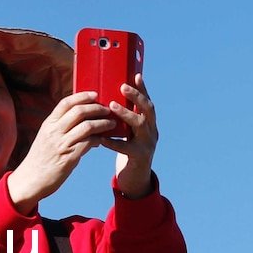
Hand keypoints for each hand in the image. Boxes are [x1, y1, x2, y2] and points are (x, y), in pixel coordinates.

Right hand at [7, 91, 115, 213]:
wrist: (30, 180)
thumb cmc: (40, 159)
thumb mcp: (46, 138)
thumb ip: (59, 128)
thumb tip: (79, 121)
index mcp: (48, 124)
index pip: (66, 103)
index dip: (82, 96)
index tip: (94, 94)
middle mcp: (54, 131)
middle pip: (79, 111)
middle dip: (96, 108)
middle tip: (107, 109)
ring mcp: (61, 144)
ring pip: (87, 126)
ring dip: (102, 123)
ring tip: (111, 124)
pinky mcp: (69, 157)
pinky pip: (88, 143)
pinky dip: (99, 139)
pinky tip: (103, 140)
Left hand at [100, 73, 158, 198]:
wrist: (136, 177)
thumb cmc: (128, 148)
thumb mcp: (129, 131)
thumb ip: (122, 116)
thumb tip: (106, 95)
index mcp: (149, 123)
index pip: (147, 102)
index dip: (143, 88)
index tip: (136, 74)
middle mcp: (152, 131)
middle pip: (148, 110)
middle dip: (136, 97)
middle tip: (122, 87)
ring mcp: (148, 144)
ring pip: (140, 125)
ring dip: (126, 114)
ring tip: (112, 106)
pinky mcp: (139, 157)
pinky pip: (126, 147)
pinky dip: (113, 141)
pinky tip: (101, 137)